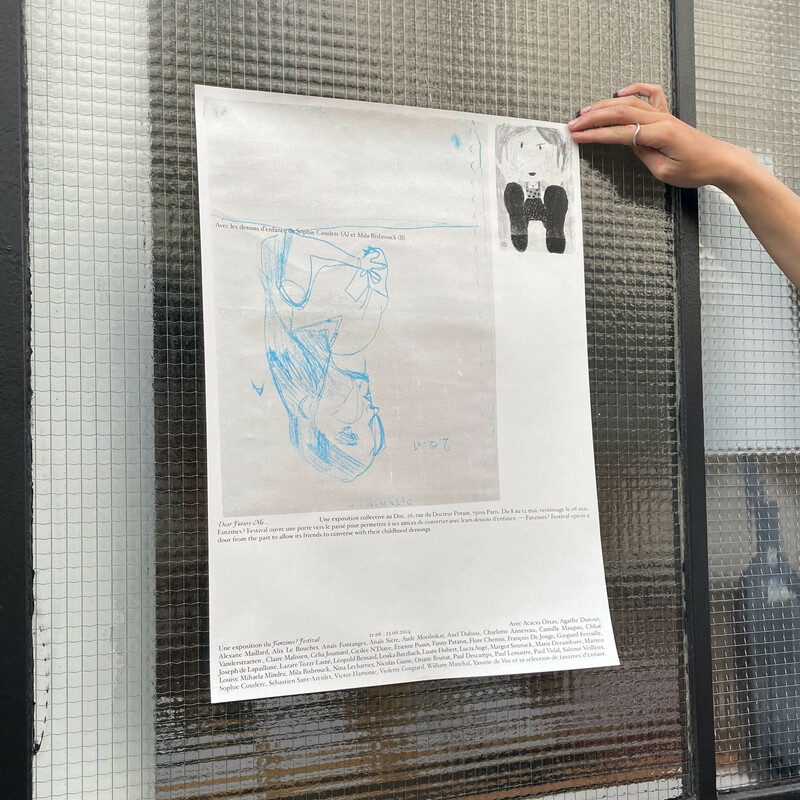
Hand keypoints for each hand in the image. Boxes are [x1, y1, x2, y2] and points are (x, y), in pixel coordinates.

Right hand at [567, 83, 748, 191]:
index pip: (619, 132)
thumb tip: (629, 142)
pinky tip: (620, 93)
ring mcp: (664, 114)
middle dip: (593, 119)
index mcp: (659, 134)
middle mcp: (660, 119)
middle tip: (573, 126)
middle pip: (620, 112)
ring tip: (585, 113)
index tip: (577, 137)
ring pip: (629, 103)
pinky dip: (634, 89)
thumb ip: (644, 154)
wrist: (719, 160)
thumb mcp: (665, 171)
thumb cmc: (696, 170)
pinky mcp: (667, 114)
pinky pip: (650, 94)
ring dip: (604, 106)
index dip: (595, 135)